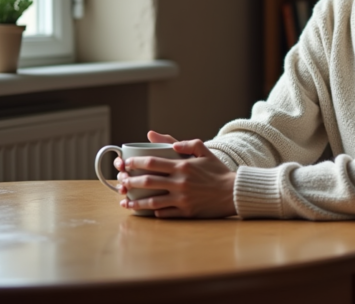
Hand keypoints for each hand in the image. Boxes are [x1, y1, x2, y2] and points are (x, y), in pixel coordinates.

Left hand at [116, 135, 237, 218]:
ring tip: (125, 201)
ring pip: (153, 201)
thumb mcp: (204, 151)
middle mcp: (180, 182)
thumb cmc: (218, 171)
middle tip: (121, 182)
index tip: (125, 163)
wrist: (233, 192)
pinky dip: (153, 212)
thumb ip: (186, 144)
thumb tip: (167, 142)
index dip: (135, 162)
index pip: (152, 162)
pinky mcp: (186, 212)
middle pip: (148, 182)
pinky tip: (146, 211)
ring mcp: (182, 199)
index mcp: (183, 166)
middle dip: (131, 182)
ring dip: (136, 202)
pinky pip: (165, 213)